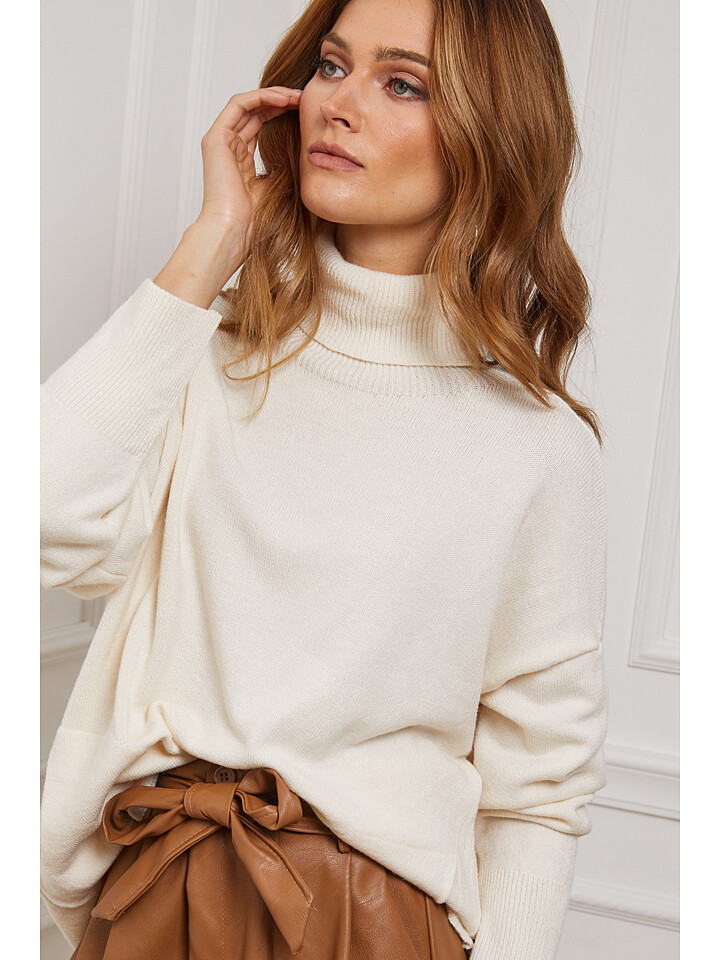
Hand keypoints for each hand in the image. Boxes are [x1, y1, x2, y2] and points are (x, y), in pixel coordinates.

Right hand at [196, 86, 301, 258]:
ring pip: (247, 104)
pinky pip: (239, 105)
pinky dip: (261, 97)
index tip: (304, 111)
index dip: (281, 114)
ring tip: (296, 95)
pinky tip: (282, 99)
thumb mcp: (276, 185)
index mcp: (240, 159)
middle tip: (303, 97)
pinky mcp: (216, 138)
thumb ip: (283, 165)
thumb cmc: (253, 219)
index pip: (260, 125)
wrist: (234, 230)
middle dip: (280, 101)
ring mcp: (221, 141)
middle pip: (255, 112)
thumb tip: (304, 151)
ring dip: (273, 96)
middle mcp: (228, 147)